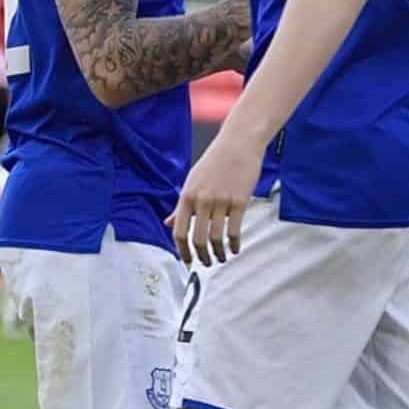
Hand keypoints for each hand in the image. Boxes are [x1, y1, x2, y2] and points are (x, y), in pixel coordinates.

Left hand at [171, 128, 263, 267]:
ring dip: (219, 253)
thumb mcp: (192, 182)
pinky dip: (234, 244)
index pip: (179, 231)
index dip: (182, 251)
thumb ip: (181, 206)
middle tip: (207, 263)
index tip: (187, 261)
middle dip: (202, 257)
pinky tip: (235, 248)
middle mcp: (202, 200)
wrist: (238, 144)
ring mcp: (221, 201)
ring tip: (222, 258)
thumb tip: (169, 223)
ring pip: (216, 237)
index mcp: (187, 196)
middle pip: (197, 239)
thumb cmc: (215, 163)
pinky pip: (235, 230)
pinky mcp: (240, 201)